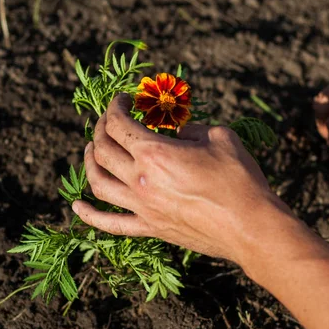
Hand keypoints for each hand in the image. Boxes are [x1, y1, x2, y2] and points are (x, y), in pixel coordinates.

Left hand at [71, 94, 288, 269]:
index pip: (119, 124)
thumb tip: (179, 133)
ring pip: (98, 183)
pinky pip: (110, 224)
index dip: (115, 106)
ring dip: (89, 163)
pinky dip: (89, 215)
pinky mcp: (150, 229)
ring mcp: (142, 207)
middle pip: (103, 150)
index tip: (122, 100)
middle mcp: (140, 180)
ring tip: (91, 150)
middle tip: (109, 120)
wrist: (251, 227)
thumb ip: (193, 129)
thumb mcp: (220, 138)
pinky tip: (76, 206)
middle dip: (101, 128)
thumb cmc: (240, 180)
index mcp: (155, 153)